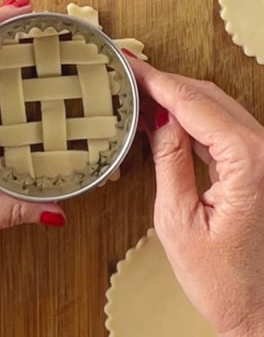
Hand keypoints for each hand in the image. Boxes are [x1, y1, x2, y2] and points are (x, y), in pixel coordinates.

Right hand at [129, 57, 263, 335]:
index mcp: (249, 163)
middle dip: (165, 82)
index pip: (194, 105)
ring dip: (179, 97)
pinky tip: (166, 117)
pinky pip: (226, 129)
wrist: (260, 311)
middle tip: (125, 71)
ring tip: (139, 89)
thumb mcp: (177, 220)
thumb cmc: (225, 280)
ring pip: (219, 109)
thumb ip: (169, 161)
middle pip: (209, 98)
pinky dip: (194, 117)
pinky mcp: (261, 170)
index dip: (157, 80)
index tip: (129, 64)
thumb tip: (156, 119)